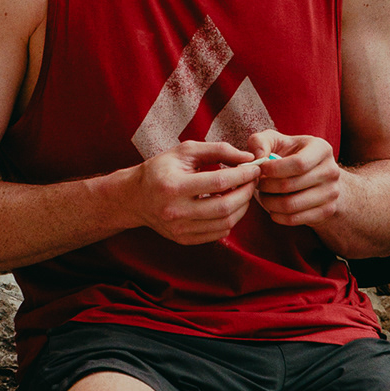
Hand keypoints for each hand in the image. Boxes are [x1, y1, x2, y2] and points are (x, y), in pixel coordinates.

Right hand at [132, 139, 263, 244]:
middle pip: (225, 207)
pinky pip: (218, 233)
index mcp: (174, 186)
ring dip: (242, 207)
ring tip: (244, 192)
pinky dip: (231, 219)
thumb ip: (218, 150)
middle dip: (246, 192)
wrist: (135, 197)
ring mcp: (180, 229)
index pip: (219, 182)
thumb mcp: (185, 151)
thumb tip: (248, 158)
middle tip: (253, 181)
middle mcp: (176, 211)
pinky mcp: (184, 239)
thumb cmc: (161, 169)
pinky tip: (231, 206)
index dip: (242, 175)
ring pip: (225, 223)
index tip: (254, 168)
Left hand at [251, 133, 343, 228]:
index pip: (298, 163)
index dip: (274, 169)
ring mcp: (332, 192)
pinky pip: (296, 219)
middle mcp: (331, 170)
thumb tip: (258, 157)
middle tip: (258, 184)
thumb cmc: (289, 155)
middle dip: (267, 186)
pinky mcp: (327, 211)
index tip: (260, 169)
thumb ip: (260, 142)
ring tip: (263, 195)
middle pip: (291, 185)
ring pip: (292, 205)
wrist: (315, 176)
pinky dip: (278, 216)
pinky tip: (272, 208)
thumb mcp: (275, 141)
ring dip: (269, 202)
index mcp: (321, 148)